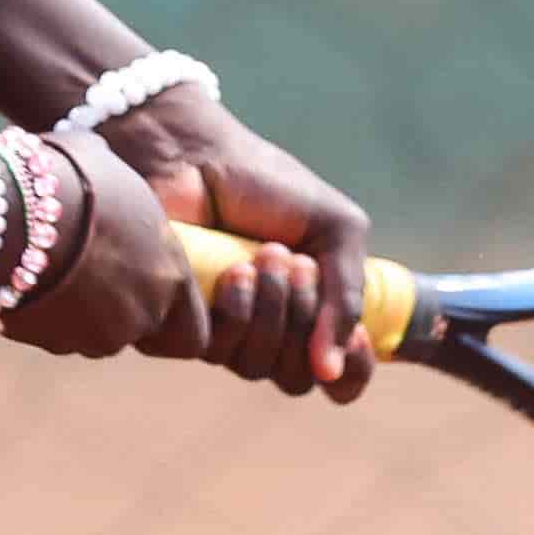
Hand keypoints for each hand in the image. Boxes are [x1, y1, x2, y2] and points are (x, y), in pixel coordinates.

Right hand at [0, 127, 205, 362]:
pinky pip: (56, 334)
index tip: (152, 290)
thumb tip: (98, 161)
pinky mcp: (52, 343)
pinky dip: (47, 314)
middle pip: (140, 327)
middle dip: (121, 307)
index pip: (195, 328)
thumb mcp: (104, 164)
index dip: (176, 315)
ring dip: (81, 312)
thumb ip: (119, 185)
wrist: (7, 215)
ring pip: (96, 334)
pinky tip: (27, 277)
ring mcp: (95, 335)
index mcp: (169, 274)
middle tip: (95, 271)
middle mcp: (141, 314)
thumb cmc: (66, 180)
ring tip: (55, 267)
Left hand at [102, 85, 376, 399]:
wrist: (195, 156)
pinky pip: (214, 351)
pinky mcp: (175, 326)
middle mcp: (262, 332)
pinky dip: (234, 310)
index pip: (337, 378)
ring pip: (254, 366)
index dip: (354, 370)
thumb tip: (332, 371)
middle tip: (297, 263)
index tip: (358, 338)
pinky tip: (231, 270)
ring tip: (264, 254)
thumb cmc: (264, 185)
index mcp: (306, 312)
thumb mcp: (334, 229)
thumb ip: (348, 295)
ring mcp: (218, 332)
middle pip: (294, 378)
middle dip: (305, 320)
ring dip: (272, 309)